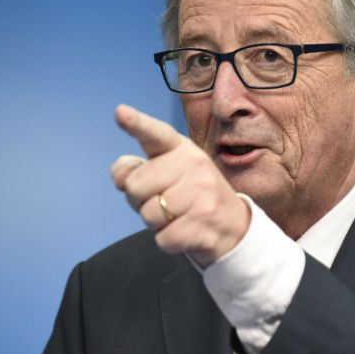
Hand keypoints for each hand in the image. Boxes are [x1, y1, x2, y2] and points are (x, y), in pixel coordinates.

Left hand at [109, 104, 250, 267]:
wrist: (234, 226)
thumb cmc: (192, 196)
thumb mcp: (169, 174)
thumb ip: (138, 169)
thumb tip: (121, 177)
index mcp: (182, 149)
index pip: (155, 134)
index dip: (136, 124)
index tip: (120, 112)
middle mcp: (194, 165)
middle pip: (134, 186)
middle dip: (140, 201)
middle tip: (166, 202)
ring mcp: (201, 194)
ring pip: (146, 214)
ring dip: (156, 223)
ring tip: (179, 216)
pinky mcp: (202, 223)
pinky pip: (161, 238)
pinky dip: (168, 241)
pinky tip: (186, 231)